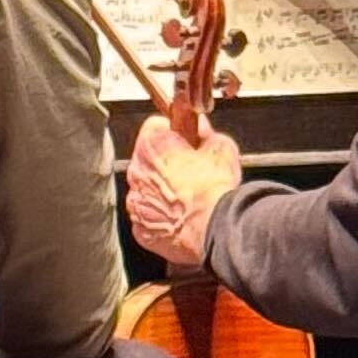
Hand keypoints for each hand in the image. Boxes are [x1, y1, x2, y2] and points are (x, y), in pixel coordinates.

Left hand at [125, 114, 242, 270]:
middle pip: (148, 160)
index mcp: (151, 145)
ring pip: (146, 190)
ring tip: (188, 199)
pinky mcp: (141, 229)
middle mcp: (136, 172)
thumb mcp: (221, 147)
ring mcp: (136, 203)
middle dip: (166, 164)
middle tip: (191, 172)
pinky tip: (181, 218)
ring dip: (161, 192)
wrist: (214, 226)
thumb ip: (206, 133)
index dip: (174, 133)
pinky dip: (160, 218)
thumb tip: (201, 129)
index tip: (186, 140)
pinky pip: (148, 218)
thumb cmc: (216, 188)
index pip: (155, 128)